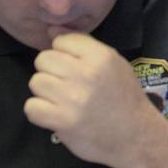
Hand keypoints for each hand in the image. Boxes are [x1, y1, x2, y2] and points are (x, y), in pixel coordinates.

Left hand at [24, 32, 157, 166]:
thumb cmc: (124, 98)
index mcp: (101, 57)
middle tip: (67, 86)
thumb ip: (82, 45)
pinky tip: (56, 114)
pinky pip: (31, 107)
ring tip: (63, 101)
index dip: (64, 54)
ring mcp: (73, 98)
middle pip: (43, 59)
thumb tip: (50, 30)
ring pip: (36, 82)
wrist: (136, 137)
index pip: (61, 40)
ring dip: (46, 92)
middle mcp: (86, 74)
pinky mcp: (62, 121)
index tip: (75, 68)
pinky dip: (40, 112)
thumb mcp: (113, 64)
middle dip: (52, 72)